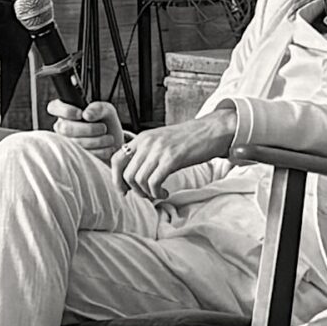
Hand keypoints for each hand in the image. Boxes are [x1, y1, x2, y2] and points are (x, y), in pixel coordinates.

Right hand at [49, 99, 124, 159]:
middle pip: (65, 128)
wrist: (115, 143)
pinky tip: (107, 148)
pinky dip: (99, 152)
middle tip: (103, 128)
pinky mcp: (74, 158)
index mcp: (66, 112)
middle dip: (88, 128)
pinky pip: (82, 155)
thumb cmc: (107, 124)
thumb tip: (86, 114)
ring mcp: (66, 144)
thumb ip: (98, 108)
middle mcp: (62, 128)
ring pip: (75, 143)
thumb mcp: (106, 110)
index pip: (54, 107)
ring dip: (98, 141)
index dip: (65, 110)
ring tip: (109, 138)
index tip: (80, 114)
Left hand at [114, 109, 237, 199]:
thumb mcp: (161, 141)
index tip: (124, 190)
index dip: (116, 178)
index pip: (116, 159)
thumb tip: (133, 175)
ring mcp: (158, 150)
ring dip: (146, 193)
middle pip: (126, 174)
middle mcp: (147, 142)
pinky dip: (156, 193)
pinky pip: (153, 182)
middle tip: (145, 195)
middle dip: (134, 190)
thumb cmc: (188, 139)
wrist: (211, 131)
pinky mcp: (171, 159)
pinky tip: (164, 193)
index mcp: (142, 138)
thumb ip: (146, 153)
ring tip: (157, 194)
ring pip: (138, 180)